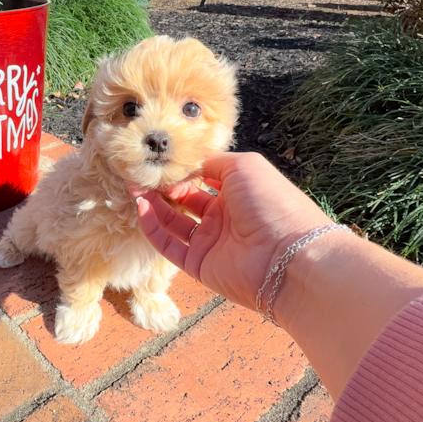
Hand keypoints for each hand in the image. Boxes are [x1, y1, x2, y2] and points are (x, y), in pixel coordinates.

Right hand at [132, 152, 333, 326]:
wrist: (288, 257)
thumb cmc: (272, 203)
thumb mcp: (244, 166)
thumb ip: (213, 160)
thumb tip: (188, 160)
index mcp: (239, 191)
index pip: (203, 176)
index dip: (182, 168)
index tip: (160, 157)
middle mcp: (224, 216)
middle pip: (185, 198)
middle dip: (163, 185)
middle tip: (141, 171)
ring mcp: (211, 242)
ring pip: (174, 221)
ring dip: (153, 204)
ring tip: (134, 186)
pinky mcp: (199, 265)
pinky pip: (169, 245)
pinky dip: (153, 228)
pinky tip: (141, 208)